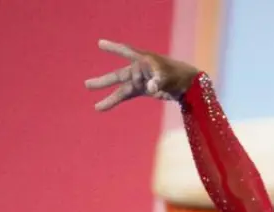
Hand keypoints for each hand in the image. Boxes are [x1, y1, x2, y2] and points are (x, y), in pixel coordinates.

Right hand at [84, 39, 199, 111]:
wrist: (187, 84)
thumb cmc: (178, 75)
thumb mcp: (169, 78)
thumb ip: (158, 81)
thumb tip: (149, 87)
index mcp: (144, 60)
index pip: (126, 52)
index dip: (114, 48)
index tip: (100, 44)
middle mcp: (138, 69)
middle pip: (118, 75)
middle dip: (104, 81)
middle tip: (87, 85)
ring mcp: (139, 79)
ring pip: (120, 89)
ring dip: (109, 97)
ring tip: (96, 107)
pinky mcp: (141, 89)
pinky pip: (125, 95)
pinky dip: (114, 101)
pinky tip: (101, 107)